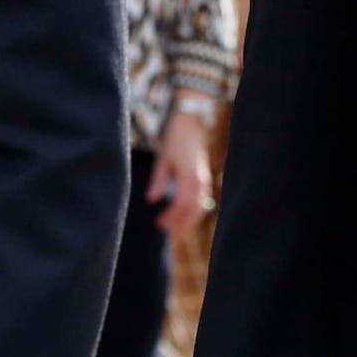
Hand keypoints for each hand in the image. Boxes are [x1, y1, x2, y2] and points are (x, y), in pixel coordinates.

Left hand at [149, 114, 215, 245]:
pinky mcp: (204, 176)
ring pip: (200, 206)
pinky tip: (185, 213)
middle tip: (169, 233)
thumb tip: (152, 200)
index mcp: (189, 177)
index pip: (182, 205)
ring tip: (176, 228)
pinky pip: (202, 199)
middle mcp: (200, 180)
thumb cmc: (175, 139)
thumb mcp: (163, 159)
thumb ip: (158, 181)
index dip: (171, 217)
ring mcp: (204, 178)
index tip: (159, 224)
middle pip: (194, 210)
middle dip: (182, 223)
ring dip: (188, 218)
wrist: (190, 123)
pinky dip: (194, 209)